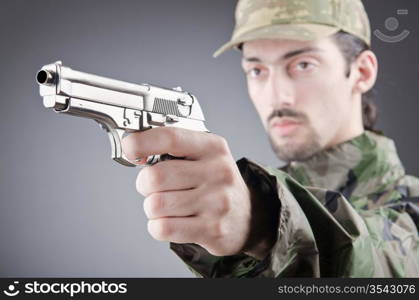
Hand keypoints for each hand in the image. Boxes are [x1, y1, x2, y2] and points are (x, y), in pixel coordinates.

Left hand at [121, 127, 254, 256]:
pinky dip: (157, 226)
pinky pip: (163, 228)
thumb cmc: (216, 183)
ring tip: (166, 206)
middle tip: (152, 187)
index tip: (130, 148)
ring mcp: (217, 202)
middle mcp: (218, 172)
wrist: (248, 216)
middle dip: (144, 184)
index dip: (142, 142)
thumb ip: (175, 148)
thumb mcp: (205, 156)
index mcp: (213, 148)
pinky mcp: (212, 229)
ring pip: (156, 205)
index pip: (171, 138)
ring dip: (152, 208)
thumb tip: (133, 146)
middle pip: (156, 176)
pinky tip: (170, 221)